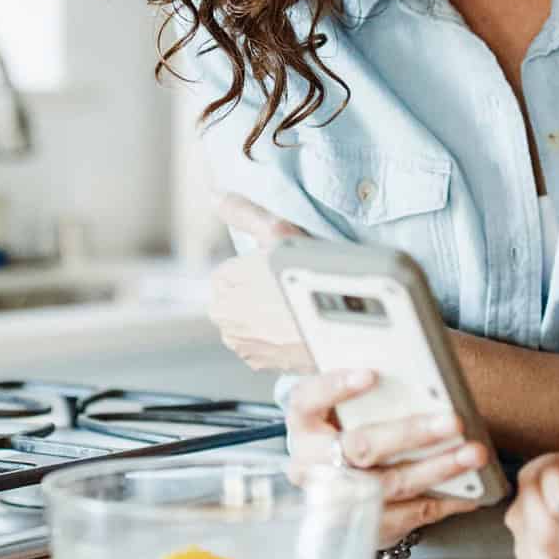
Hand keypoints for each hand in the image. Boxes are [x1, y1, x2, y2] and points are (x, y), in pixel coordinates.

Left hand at [207, 194, 312, 373]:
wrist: (343, 325)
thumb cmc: (312, 276)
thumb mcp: (277, 232)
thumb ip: (242, 212)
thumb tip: (215, 195)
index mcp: (223, 282)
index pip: (229, 272)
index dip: (256, 268)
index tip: (279, 269)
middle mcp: (224, 316)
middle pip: (236, 298)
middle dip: (257, 294)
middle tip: (291, 287)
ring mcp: (241, 344)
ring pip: (248, 323)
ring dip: (265, 318)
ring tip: (297, 308)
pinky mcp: (259, 364)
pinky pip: (262, 347)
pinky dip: (276, 339)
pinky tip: (297, 328)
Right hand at [286, 367, 492, 544]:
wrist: (336, 481)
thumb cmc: (348, 427)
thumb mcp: (347, 405)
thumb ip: (371, 391)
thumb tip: (421, 375)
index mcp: (303, 422)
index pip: (309, 399)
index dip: (336, 387)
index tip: (372, 374)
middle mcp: (309, 462)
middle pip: (358, 447)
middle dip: (410, 433)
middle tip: (452, 421)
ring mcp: (331, 500)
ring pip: (386, 485)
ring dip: (435, 469)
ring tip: (471, 454)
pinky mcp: (358, 527)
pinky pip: (404, 516)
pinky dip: (442, 502)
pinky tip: (470, 490)